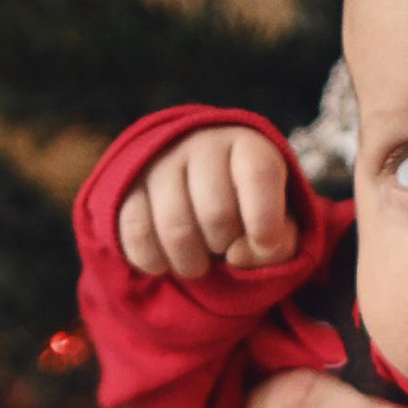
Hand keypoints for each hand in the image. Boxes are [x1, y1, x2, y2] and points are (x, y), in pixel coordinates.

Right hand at [116, 125, 297, 279]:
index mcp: (248, 147)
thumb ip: (278, 245)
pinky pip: (137, 233)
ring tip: (198, 262)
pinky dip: (154, 261)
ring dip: (191, 263)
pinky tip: (166, 262)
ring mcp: (160, 163)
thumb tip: (236, 256)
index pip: (258, 175)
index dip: (265, 219)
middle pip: (216, 212)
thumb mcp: (280, 226)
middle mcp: (201, 145)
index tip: (264, 241)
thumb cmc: (248, 213)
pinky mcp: (126, 186)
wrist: (198, 194)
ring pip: (175, 228)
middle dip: (225, 246)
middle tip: (224, 248)